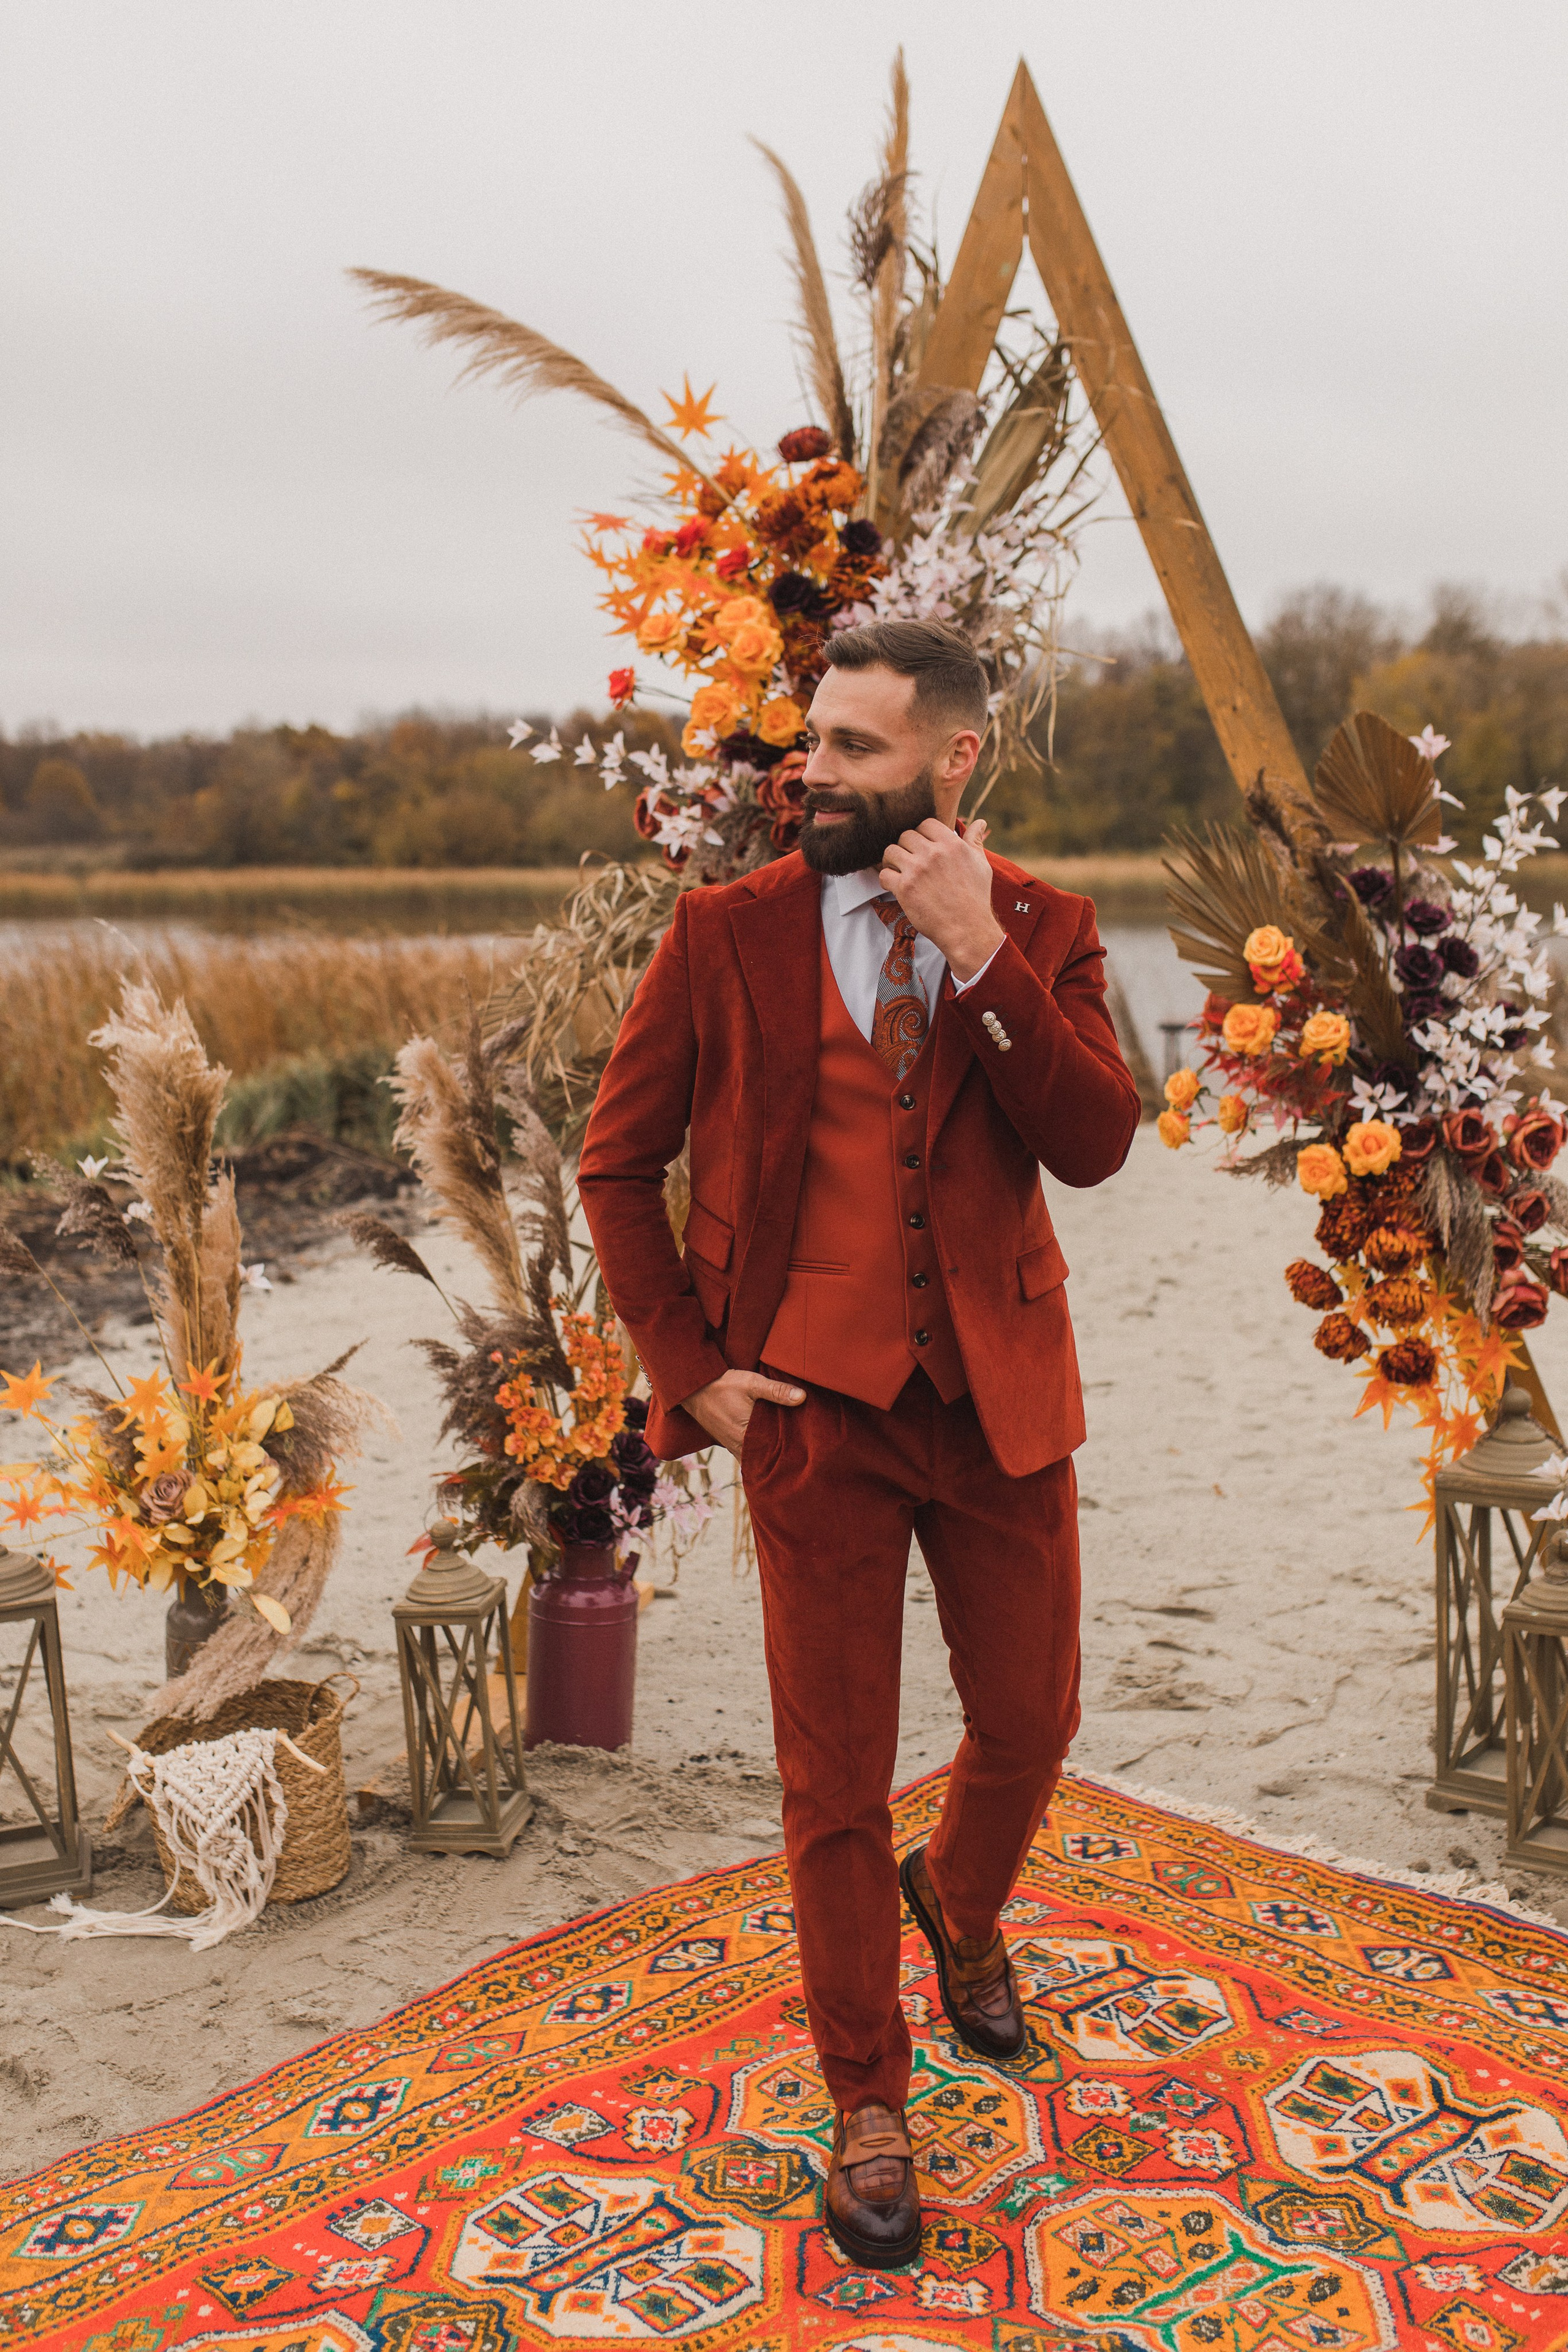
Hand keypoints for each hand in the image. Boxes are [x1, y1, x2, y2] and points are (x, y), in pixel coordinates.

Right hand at [683, 1367, 804, 1459]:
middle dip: (785, 1456)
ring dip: (771, 1456)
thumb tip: (802, 1398)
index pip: (777, 1450)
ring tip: (791, 1452)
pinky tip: (770, 1448)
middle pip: (768, 1457)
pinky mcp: (729, 1444)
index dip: (794, 1451)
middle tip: (805, 1454)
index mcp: (748, 1435)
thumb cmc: (722, 1385)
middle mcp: (740, 1447)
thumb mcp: (751, 1383)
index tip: (809, 1450)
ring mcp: (734, 1447)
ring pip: (758, 1458)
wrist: (693, 1388)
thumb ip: (777, 1391)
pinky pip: (748, 1455)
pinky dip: (759, 1454)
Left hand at [879, 816, 1003, 980]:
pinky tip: (896, 886)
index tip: (922, 846)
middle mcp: (933, 853)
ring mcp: (917, 870)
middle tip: (910, 860)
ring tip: (899, 871)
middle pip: (906, 835)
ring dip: (892, 861)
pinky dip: (887, 880)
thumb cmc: (976, 898)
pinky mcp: (904, 888)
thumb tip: (980, 822)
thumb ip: (975, 841)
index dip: (922, 834)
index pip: (926, 824)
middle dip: (906, 847)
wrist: (967, 929)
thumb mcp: (981, 865)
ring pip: (890, 851)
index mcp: (951, 844)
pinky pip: (884, 874)